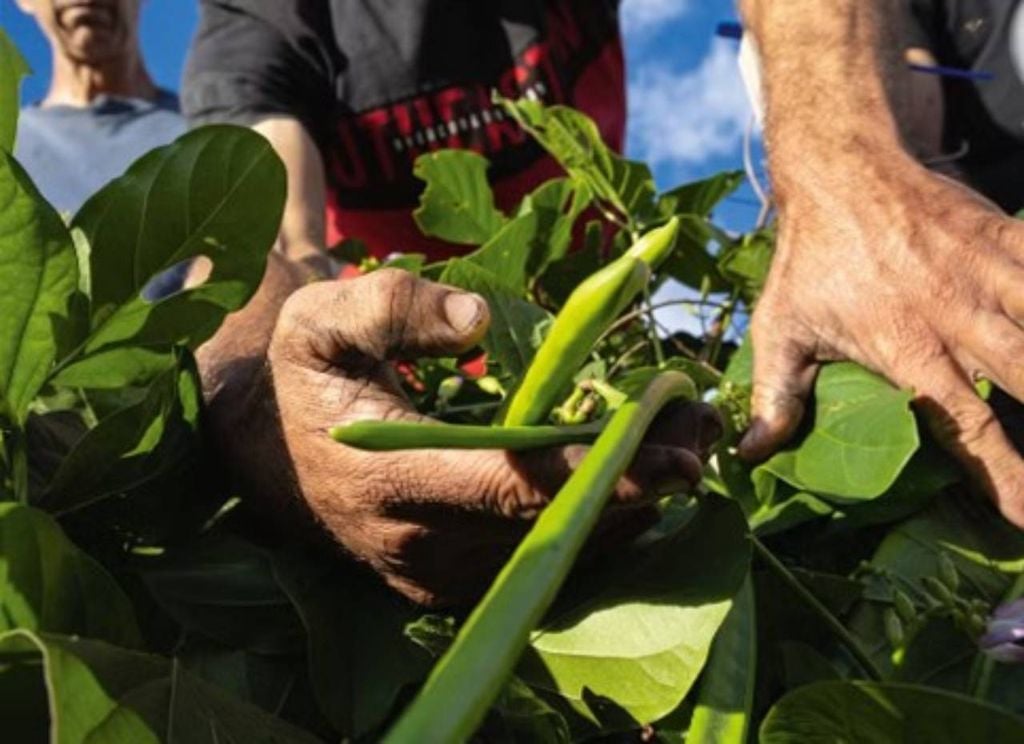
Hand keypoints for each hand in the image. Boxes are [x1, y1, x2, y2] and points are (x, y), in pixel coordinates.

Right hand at [208, 268, 720, 605]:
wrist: (260, 450)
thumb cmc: (297, 375)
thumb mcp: (318, 318)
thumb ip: (391, 306)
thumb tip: (478, 316)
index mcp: (387, 479)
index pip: (511, 488)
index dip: (598, 474)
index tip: (674, 452)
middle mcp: (418, 546)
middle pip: (552, 527)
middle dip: (638, 483)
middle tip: (704, 427)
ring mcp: (437, 575)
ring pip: (556, 553)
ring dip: (631, 504)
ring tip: (690, 440)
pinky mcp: (452, 580)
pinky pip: (540, 561)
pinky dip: (597, 522)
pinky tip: (640, 477)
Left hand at [740, 155, 1023, 526]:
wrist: (841, 171)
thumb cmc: (809, 260)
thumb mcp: (779, 329)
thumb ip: (774, 397)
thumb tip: (749, 455)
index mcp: (905, 349)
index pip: (964, 428)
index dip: (1006, 478)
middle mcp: (956, 317)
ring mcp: (989, 276)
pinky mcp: (1008, 241)